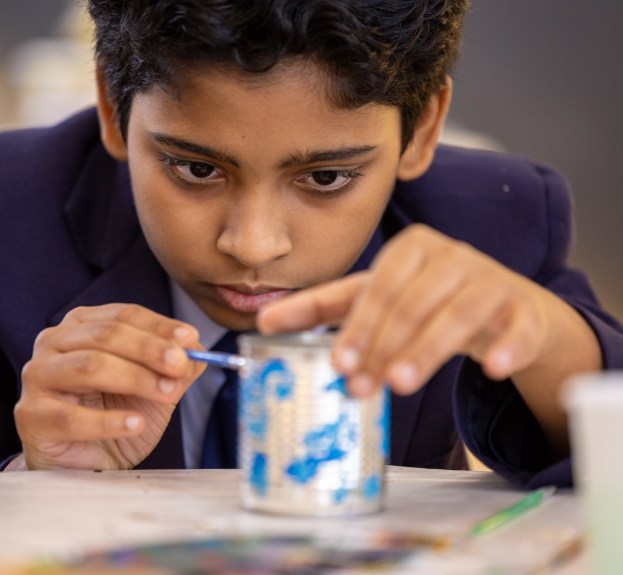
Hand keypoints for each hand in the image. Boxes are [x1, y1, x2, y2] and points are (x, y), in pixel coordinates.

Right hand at [15, 303, 203, 469]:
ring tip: (167, 395)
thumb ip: (174, 368)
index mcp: (81, 326)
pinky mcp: (31, 415)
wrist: (85, 463)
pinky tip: (135, 424)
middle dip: (149, 350)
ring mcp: (38, 377)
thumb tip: (196, 348)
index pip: (122, 315)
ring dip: (135, 379)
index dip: (158, 325)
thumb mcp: (153, 389)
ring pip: (89, 367)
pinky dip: (108, 420)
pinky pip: (71, 416)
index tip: (190, 338)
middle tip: (180, 366)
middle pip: (105, 335)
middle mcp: (53, 342)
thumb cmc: (114, 416)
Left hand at [258, 225, 578, 396]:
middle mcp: (451, 256)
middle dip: (383, 347)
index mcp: (410, 249)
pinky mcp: (524, 309)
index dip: (357, 326)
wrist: (505, 306)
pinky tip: (491, 368)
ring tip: (400, 383)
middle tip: (361, 387)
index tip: (337, 363)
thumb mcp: (375, 298)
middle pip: (413, 303)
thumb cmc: (428, 299)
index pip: (378, 287)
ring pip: (459, 314)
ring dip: (428, 350)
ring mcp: (490, 280)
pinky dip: (507, 346)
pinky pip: (517, 326)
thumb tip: (260, 322)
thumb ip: (323, 308)